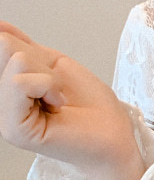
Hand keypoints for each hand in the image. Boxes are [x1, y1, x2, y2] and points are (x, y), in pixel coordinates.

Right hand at [0, 22, 144, 179]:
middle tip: (58, 90)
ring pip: (16, 63)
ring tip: (59, 101)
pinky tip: (57, 106)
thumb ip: (24, 47)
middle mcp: (2, 102)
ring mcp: (5, 117)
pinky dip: (47, 86)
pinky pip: (19, 83)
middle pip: (6, 47)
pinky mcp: (14, 129)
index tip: (50, 76)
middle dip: (41, 62)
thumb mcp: (54, 65)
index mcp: (9, 86)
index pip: (2, 42)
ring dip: (49, 78)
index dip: (31, 50)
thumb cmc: (94, 108)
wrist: (115, 137)